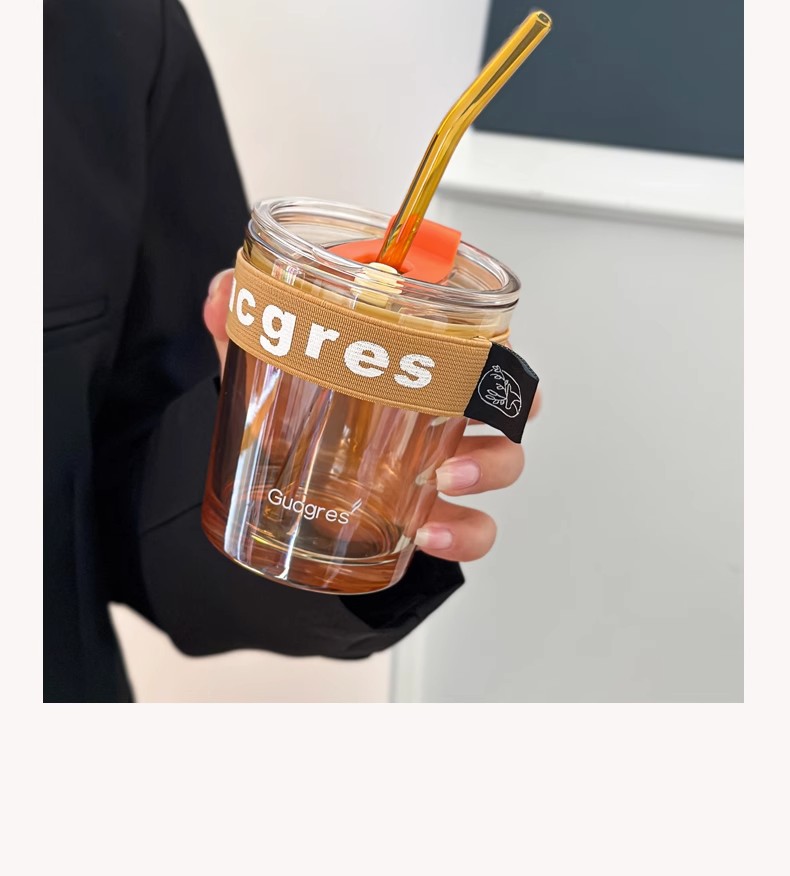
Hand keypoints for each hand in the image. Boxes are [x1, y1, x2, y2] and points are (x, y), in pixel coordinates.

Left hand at [204, 270, 540, 563]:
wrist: (283, 490)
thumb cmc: (299, 415)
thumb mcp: (271, 366)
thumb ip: (244, 324)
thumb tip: (223, 294)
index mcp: (419, 367)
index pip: (477, 343)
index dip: (499, 341)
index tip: (489, 343)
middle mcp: (441, 415)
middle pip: (507, 401)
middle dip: (507, 405)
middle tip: (471, 411)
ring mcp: (442, 468)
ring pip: (502, 465)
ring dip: (488, 469)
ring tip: (445, 479)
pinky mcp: (431, 516)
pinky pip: (471, 529)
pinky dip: (462, 534)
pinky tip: (430, 533)